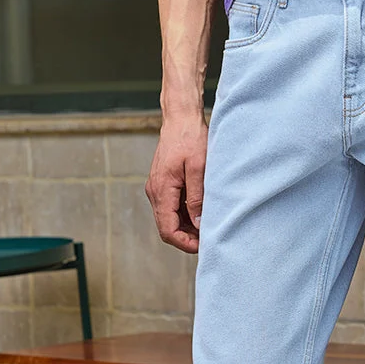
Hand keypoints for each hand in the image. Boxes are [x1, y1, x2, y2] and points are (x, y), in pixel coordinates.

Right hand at [145, 112, 207, 253]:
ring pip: (169, 220)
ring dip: (187, 228)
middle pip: (167, 228)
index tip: (203, 245)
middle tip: (209, 238)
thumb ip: (198, 197)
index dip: (185, 243)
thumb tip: (199, 223)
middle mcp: (155, 192)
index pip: (167, 229)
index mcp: (161, 189)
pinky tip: (200, 212)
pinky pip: (171, 208)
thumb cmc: (190, 138)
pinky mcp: (162, 185)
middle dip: (187, 238)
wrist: (180, 118)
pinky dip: (185, 216)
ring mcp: (157, 189)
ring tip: (208, 226)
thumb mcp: (200, 168)